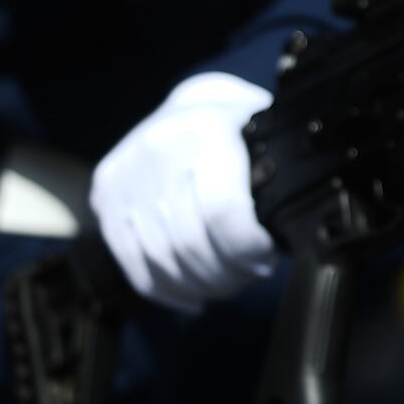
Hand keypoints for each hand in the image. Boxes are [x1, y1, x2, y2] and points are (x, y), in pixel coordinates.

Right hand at [91, 73, 275, 311]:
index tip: (267, 257)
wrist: (187, 106)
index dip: (247, 248)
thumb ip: (280, 175)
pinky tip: (192, 297)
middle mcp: (158, 148)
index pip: (221, 210)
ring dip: (199, 285)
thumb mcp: (267, 137)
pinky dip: (165, 290)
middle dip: (227, 272)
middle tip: (250, 274)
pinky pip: (131, 260)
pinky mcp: (104, 194)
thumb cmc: (239, 127)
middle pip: (189, 241)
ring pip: (160, 258)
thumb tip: (298, 229)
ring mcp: (125, 173)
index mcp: (207, 130)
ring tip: (227, 284)